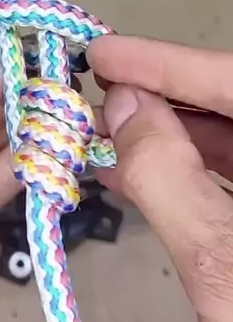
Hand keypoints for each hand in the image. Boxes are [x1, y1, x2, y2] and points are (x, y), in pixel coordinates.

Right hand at [87, 34, 232, 321]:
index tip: (103, 54)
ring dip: (170, 132)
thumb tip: (123, 104)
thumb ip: (169, 178)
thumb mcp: (221, 268)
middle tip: (100, 90)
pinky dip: (185, 171)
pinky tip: (137, 172)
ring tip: (109, 130)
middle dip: (165, 96)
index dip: (170, 63)